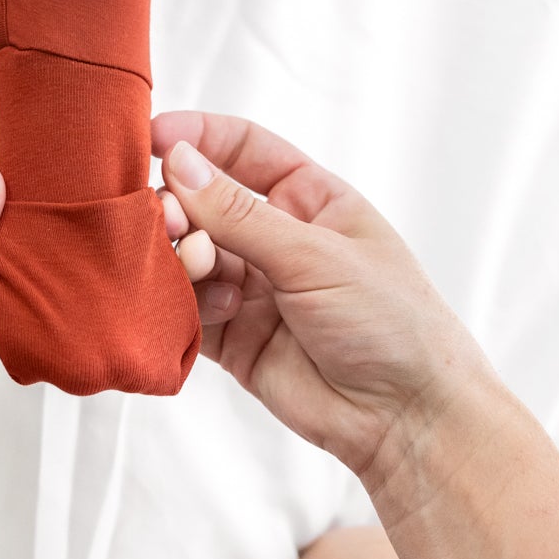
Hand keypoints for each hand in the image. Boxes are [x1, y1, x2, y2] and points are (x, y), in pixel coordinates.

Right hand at [151, 110, 494, 485]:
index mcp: (308, 198)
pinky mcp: (232, 335)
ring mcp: (252, 286)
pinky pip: (186, 307)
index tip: (151, 137)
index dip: (196, 138)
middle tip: (170, 219)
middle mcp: (275, 236)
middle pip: (203, 200)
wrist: (408, 420)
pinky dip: (186, 302)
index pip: (241, 148)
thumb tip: (178, 162)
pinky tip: (217, 310)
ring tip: (198, 266)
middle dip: (180, 204)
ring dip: (182, 255)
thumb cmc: (391, 321)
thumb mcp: (316, 254)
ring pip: (189, 253)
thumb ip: (240, 214)